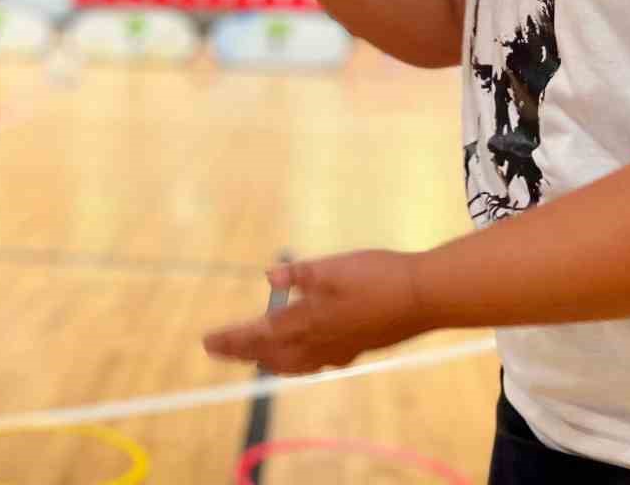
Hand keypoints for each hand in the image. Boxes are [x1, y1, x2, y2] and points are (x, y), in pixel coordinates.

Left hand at [202, 249, 425, 374]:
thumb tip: (269, 278)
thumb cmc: (375, 275)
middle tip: (219, 350)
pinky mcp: (358, 347)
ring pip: (295, 363)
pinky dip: (299, 362)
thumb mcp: (332, 266)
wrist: (422, 296)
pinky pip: (317, 363)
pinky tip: (306, 356)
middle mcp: (319, 341)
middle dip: (243, 353)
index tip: (207, 342)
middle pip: (272, 355)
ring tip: (255, 359)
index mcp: (307, 320)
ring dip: (270, 360)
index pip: (259, 335)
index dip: (232, 339)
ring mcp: (340, 348)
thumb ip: (298, 274)